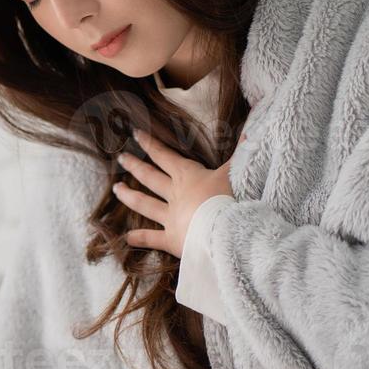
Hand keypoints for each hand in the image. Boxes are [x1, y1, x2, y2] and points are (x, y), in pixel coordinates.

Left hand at [113, 128, 241, 258]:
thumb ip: (242, 151)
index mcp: (188, 176)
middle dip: (134, 166)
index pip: (165, 156)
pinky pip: (152, 238)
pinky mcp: (172, 239)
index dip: (150, 144)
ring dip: (129, 196)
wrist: (226, 229)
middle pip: (150, 177)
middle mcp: (175, 194)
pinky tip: (127, 237)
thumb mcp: (237, 171)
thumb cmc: (232, 198)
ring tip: (116, 189)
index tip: (135, 134)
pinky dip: (139, 238)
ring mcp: (171, 217)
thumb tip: (252, 129)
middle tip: (120, 158)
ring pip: (144, 204)